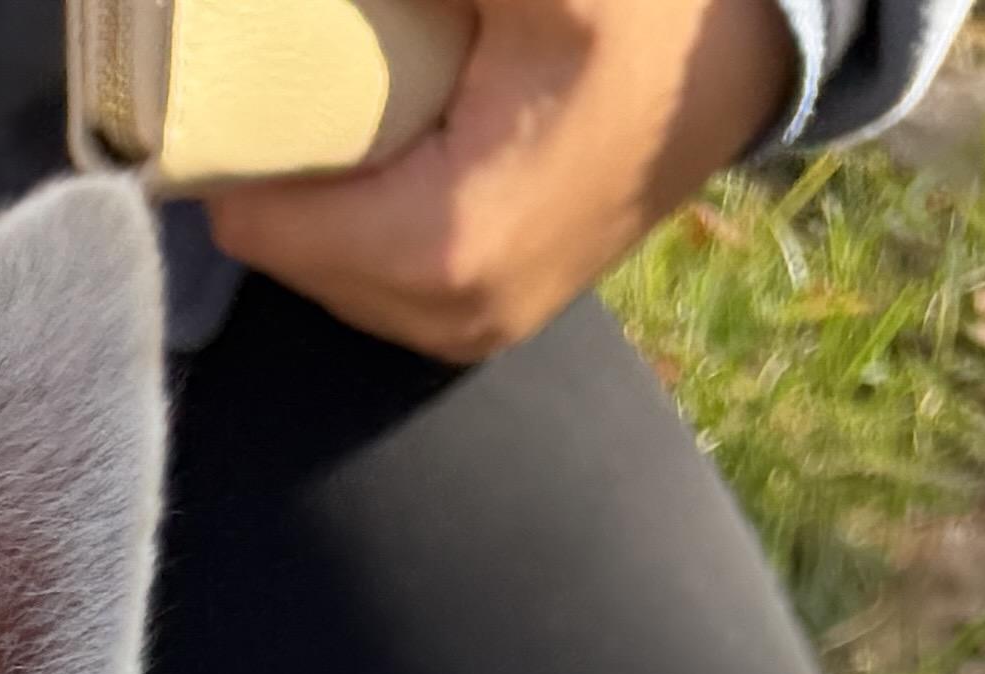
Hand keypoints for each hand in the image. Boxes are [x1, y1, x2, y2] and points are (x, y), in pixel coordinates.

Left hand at [205, 0, 793, 361]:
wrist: (748, 56)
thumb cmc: (654, 12)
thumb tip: (277, 10)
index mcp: (442, 248)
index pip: (253, 220)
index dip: (236, 137)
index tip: (239, 70)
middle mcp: (445, 318)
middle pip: (282, 250)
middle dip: (280, 160)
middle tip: (299, 71)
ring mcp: (467, 330)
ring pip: (324, 264)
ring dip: (322, 185)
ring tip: (346, 101)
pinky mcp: (484, 316)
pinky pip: (376, 269)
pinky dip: (366, 207)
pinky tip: (392, 136)